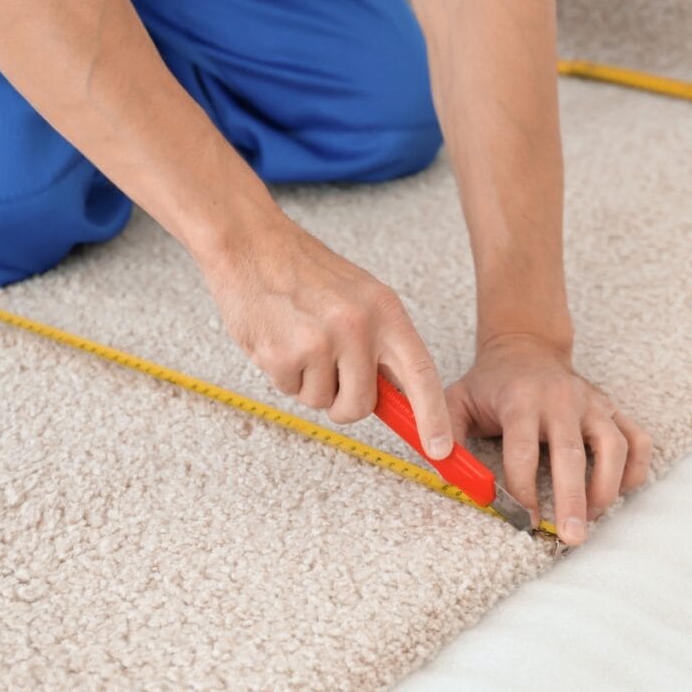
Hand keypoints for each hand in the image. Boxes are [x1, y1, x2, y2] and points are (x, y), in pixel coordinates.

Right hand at [199, 210, 455, 458]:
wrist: (250, 243)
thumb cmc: (304, 271)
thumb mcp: (360, 297)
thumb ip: (380, 345)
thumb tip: (401, 398)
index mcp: (385, 310)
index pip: (420, 372)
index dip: (433, 416)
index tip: (442, 449)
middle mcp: (358, 325)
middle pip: (362, 405)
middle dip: (344, 404)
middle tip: (328, 373)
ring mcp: (320, 341)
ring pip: (322, 402)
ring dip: (309, 384)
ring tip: (298, 340)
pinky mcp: (284, 354)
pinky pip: (290, 391)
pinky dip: (283, 375)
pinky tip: (278, 338)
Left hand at [445, 333, 652, 544]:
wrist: (526, 347)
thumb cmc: (490, 383)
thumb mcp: (458, 398)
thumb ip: (445, 430)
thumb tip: (440, 463)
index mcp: (521, 400)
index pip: (523, 449)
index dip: (523, 488)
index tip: (524, 521)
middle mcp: (561, 399)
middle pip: (571, 454)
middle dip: (572, 499)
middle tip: (571, 537)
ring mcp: (591, 403)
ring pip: (613, 446)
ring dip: (606, 487)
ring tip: (593, 518)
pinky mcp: (611, 408)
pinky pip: (637, 440)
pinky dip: (635, 469)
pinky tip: (620, 493)